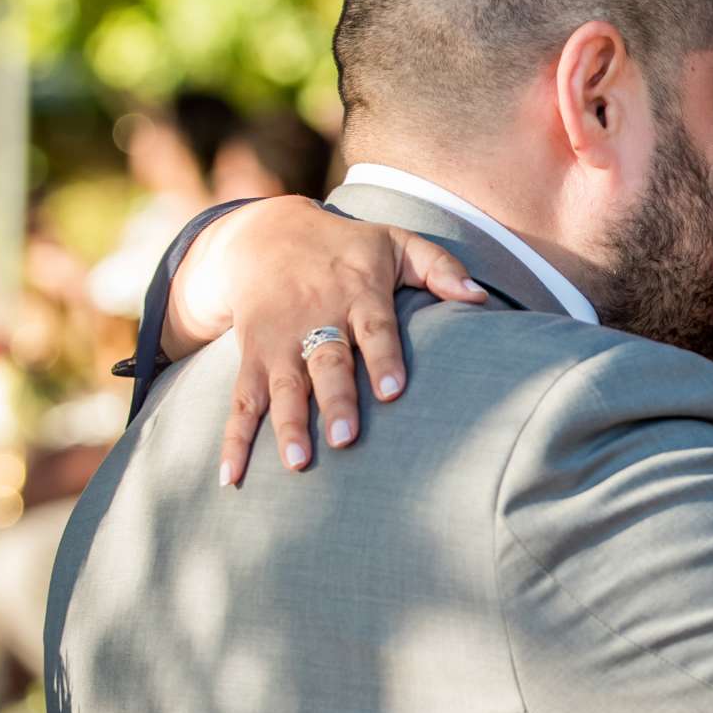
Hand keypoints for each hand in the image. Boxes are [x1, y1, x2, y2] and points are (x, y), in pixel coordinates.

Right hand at [171, 197, 487, 485]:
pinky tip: (233, 478)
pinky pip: (240, 402)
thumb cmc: (347, 248)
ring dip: (288, 425)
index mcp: (357, 294)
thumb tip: (480, 297)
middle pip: (326, 363)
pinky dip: (233, 440)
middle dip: (335, 401)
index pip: (374, 327)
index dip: (383, 356)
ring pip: (282, 387)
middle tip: (346, 439)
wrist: (264, 235)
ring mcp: (279, 343)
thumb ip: (440, 267)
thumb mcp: (395, 242)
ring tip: (297, 464)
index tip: (393, 390)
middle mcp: (315, 320)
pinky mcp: (250, 359)